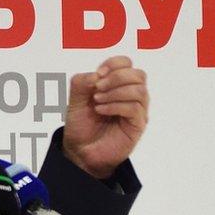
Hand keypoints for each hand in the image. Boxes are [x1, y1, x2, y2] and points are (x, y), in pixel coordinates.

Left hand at [62, 56, 148, 179]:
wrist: (80, 150)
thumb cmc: (81, 124)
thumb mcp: (75, 100)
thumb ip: (81, 83)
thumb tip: (96, 75)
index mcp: (117, 85)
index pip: (126, 64)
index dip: (114, 64)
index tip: (98, 74)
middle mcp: (131, 96)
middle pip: (138, 75)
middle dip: (116, 77)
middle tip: (97, 89)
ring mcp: (136, 111)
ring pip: (139, 91)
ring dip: (115, 92)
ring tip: (97, 101)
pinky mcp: (137, 125)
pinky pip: (134, 109)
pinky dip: (115, 106)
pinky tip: (100, 110)